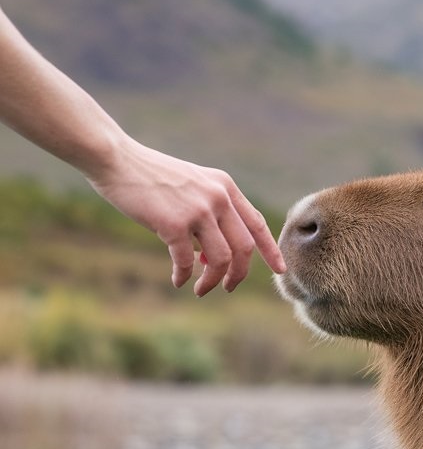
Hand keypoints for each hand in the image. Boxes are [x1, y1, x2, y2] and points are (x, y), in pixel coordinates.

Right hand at [89, 139, 286, 294]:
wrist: (116, 159)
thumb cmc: (151, 177)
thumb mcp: (192, 188)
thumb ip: (210, 217)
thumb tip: (213, 259)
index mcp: (226, 187)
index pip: (257, 224)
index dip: (271, 251)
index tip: (280, 270)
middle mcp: (218, 197)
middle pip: (244, 248)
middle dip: (238, 274)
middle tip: (226, 288)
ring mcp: (198, 210)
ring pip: (221, 259)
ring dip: (212, 280)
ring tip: (200, 289)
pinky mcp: (174, 223)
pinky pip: (187, 261)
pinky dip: (183, 275)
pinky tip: (177, 280)